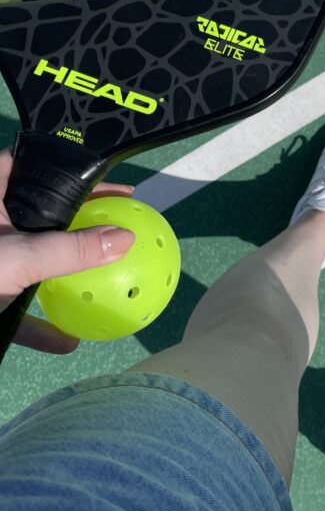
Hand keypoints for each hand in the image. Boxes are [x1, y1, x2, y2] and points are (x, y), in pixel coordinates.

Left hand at [0, 149, 135, 354]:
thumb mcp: (16, 259)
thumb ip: (69, 249)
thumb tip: (124, 237)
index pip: (37, 169)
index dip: (77, 175)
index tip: (117, 190)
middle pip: (41, 218)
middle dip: (78, 227)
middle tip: (121, 230)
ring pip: (29, 263)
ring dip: (62, 277)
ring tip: (104, 281)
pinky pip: (14, 305)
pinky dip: (37, 322)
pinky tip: (67, 341)